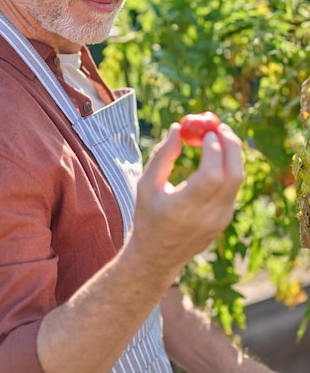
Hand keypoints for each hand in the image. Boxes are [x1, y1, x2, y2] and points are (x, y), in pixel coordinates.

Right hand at [131, 123, 243, 277]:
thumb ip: (163, 156)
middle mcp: (207, 216)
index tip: (207, 131)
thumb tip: (178, 128)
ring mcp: (220, 220)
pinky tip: (215, 157)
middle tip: (220, 127)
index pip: (211, 176)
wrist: (157, 256)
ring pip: (237, 180)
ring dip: (231, 154)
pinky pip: (232, 188)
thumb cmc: (147, 215)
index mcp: (183, 208)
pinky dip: (227, 167)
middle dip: (230, 146)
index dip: (213, 150)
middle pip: (233, 176)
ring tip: (217, 137)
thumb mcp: (146, 185)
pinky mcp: (225, 220)